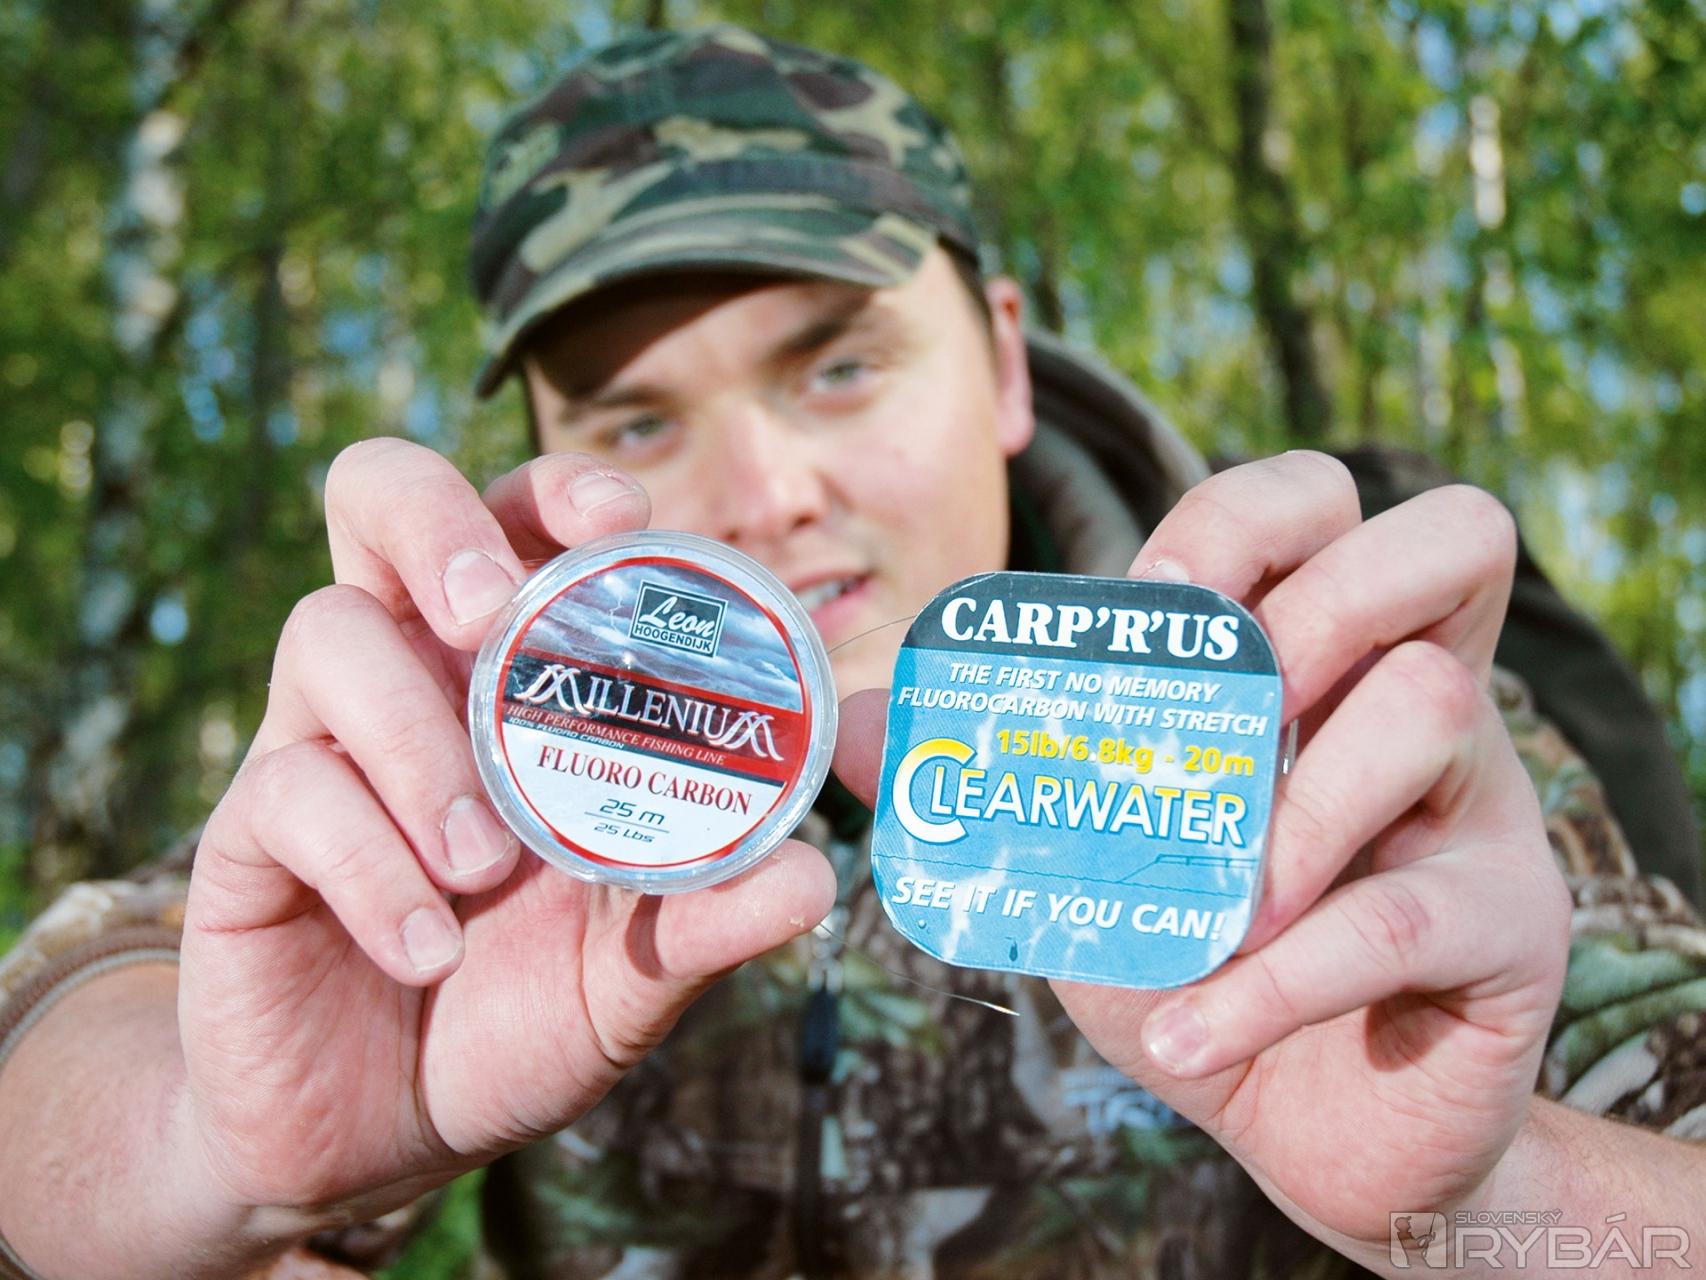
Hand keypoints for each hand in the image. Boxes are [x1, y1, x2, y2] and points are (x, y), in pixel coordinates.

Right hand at [181, 439, 833, 1233]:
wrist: (390, 1130)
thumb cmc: (523, 1009)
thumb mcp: (637, 969)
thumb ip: (717, 917)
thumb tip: (815, 877)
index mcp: (513, 671)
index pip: (520, 519)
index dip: (561, 489)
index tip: (622, 517)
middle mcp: (414, 677)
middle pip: (380, 495)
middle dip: (437, 521)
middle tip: (487, 612)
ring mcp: (322, 745)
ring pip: (327, 632)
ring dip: (418, 738)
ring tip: (483, 863)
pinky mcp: (248, 836)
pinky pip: (289, 792)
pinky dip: (372, 868)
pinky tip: (427, 948)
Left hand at [839, 451, 1569, 1270]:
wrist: (1299, 1119)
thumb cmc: (1191, 956)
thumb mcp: (1079, 853)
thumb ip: (982, 780)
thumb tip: (847, 723)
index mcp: (1320, 654)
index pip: (1316, 501)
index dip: (1231, 523)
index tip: (1151, 616)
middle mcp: (1423, 696)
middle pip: (1456, 532)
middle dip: (1323, 599)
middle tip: (1237, 714)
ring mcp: (1482, 805)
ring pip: (1436, 703)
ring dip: (1292, 810)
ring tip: (1214, 911)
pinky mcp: (1511, 927)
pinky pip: (1405, 918)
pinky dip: (1272, 982)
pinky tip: (1191, 1032)